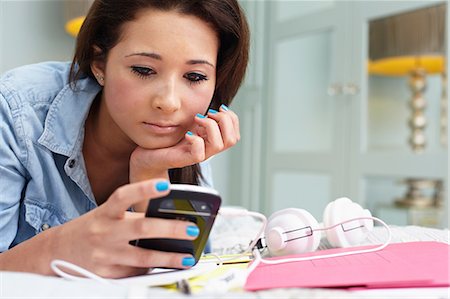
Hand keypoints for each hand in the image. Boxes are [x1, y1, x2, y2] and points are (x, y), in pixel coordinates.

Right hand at [52, 179, 198, 277]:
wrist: (58, 252)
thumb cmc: (92, 228)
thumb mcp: (107, 215)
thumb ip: (131, 216)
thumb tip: (168, 220)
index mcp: (105, 212)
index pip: (125, 196)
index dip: (145, 189)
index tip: (166, 185)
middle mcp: (104, 231)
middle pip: (141, 228)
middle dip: (170, 229)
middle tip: (191, 228)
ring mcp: (105, 255)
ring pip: (143, 257)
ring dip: (169, 257)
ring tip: (188, 256)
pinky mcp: (106, 274)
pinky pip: (134, 273)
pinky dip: (152, 270)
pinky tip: (166, 267)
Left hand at [130, 105, 239, 181]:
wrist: (149, 154)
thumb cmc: (168, 138)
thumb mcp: (190, 123)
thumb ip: (204, 117)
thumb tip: (218, 107)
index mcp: (211, 140)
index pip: (235, 134)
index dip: (231, 118)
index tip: (218, 108)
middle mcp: (208, 149)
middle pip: (232, 139)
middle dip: (223, 121)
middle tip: (207, 114)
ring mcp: (197, 155)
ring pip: (219, 145)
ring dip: (210, 127)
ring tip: (196, 120)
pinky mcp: (184, 160)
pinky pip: (199, 153)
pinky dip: (195, 139)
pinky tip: (187, 134)